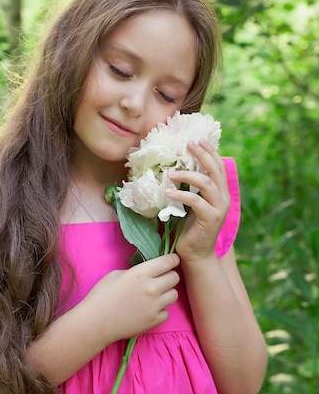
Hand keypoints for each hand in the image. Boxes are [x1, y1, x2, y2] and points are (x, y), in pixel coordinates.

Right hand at [84, 253, 179, 342]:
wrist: (95, 323)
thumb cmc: (101, 296)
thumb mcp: (116, 274)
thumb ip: (136, 271)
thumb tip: (149, 272)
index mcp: (140, 273)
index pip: (168, 261)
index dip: (172, 259)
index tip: (172, 260)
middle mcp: (151, 288)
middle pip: (175, 277)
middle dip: (169, 276)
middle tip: (160, 279)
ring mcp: (155, 306)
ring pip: (174, 294)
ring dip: (166, 293)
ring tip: (154, 295)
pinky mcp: (155, 321)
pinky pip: (167, 312)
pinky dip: (160, 310)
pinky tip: (148, 310)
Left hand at [166, 140, 229, 261]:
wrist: (196, 253)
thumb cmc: (190, 228)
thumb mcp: (191, 204)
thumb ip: (190, 188)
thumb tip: (175, 169)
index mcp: (220, 192)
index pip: (218, 167)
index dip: (210, 152)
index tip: (197, 140)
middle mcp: (223, 198)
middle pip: (216, 170)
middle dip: (203, 155)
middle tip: (189, 144)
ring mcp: (219, 208)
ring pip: (207, 183)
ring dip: (188, 174)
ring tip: (171, 172)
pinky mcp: (210, 218)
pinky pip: (196, 201)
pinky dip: (182, 194)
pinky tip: (168, 191)